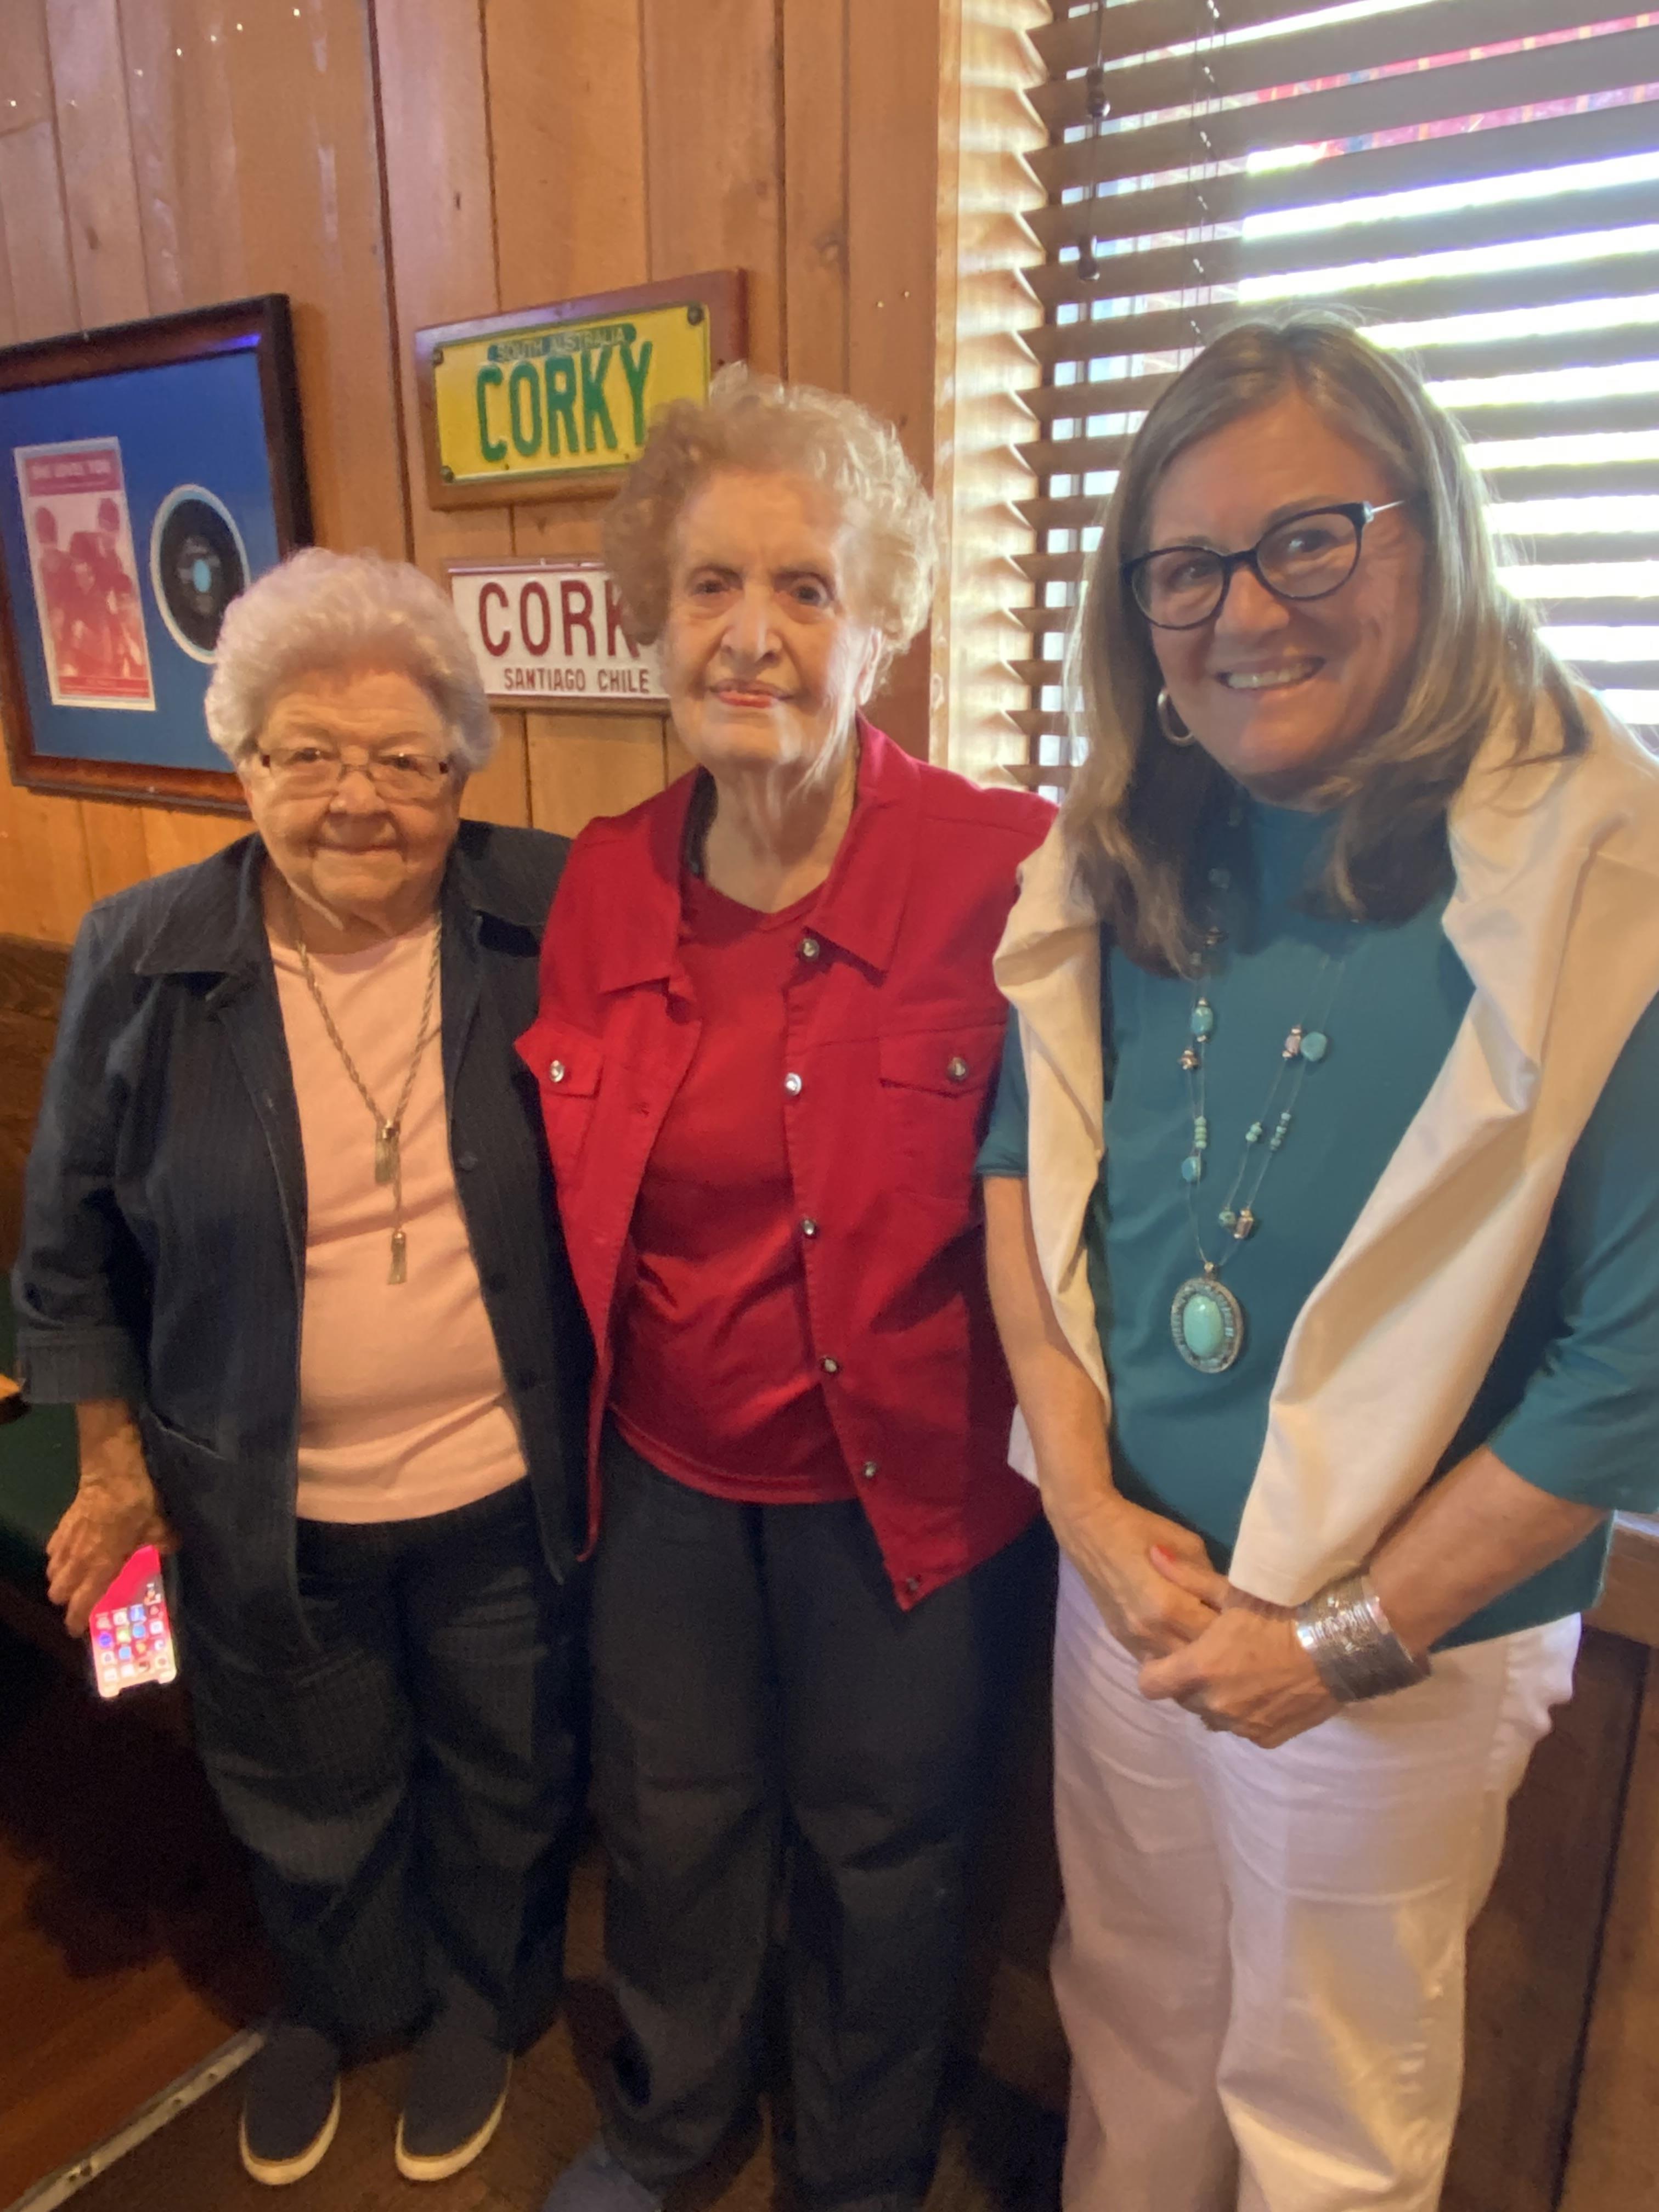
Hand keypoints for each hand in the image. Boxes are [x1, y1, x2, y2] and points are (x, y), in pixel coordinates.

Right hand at [46, 1405, 175, 1636]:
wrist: (112, 1472)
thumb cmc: (137, 1503)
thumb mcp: (159, 1526)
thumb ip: (164, 1542)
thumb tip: (172, 1547)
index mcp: (103, 1567)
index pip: (83, 1603)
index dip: (78, 1621)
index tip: (78, 1631)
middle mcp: (80, 1560)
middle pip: (58, 1592)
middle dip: (67, 1600)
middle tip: (81, 1600)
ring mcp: (68, 1542)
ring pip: (52, 1572)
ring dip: (61, 1579)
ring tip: (76, 1578)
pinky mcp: (62, 1525)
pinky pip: (52, 1549)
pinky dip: (58, 1556)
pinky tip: (71, 1551)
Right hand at [1047, 1490, 1228, 1661]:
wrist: (1089, 1529)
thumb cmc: (1142, 1529)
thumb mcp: (1189, 1545)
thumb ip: (1209, 1580)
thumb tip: (1229, 1603)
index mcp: (1169, 1605)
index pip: (1217, 1636)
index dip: (1238, 1633)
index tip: (1252, 1627)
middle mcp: (1151, 1631)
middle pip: (1198, 1661)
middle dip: (1221, 1655)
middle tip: (1241, 1645)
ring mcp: (1134, 1641)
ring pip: (1177, 1674)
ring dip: (1198, 1666)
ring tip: (1219, 1656)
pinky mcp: (1123, 1643)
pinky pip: (1157, 1667)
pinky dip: (1176, 1666)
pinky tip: (1191, 1657)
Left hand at [1137, 1559, 1337, 1747]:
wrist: (1339, 1644)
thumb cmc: (1282, 1612)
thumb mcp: (1234, 1591)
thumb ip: (1189, 1577)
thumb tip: (1154, 1553)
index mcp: (1198, 1670)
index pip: (1150, 1686)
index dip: (1156, 1670)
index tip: (1170, 1657)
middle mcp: (1215, 1705)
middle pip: (1185, 1700)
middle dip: (1192, 1682)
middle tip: (1213, 1658)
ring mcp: (1242, 1726)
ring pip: (1215, 1717)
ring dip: (1220, 1700)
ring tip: (1242, 1673)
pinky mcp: (1268, 1738)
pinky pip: (1245, 1729)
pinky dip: (1249, 1714)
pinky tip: (1265, 1690)